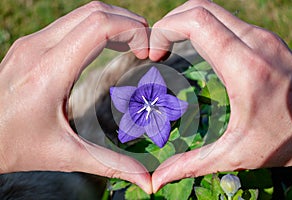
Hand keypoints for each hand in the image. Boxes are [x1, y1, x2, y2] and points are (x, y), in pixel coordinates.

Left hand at [0, 2, 150, 193]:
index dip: (132, 30)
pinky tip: (107, 45)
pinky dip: (96, 27)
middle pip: (95, 12)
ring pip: (82, 13)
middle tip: (146, 44)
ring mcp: (32, 42)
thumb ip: (110, 164)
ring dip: (113, 22)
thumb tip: (147, 179)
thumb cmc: (14, 147)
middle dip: (128, 22)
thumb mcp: (65, 156)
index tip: (148, 49)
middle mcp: (38, 48)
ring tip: (132, 42)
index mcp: (49, 72)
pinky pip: (70, 22)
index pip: (99, 27)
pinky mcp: (30, 44)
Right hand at [150, 0, 291, 191]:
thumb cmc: (287, 143)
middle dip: (171, 21)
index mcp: (245, 66)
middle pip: (201, 8)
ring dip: (187, 22)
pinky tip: (196, 50)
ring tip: (171, 46)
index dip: (165, 29)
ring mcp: (264, 38)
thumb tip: (157, 179)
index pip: (195, 22)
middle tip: (157, 46)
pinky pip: (227, 22)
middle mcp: (257, 42)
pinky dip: (205, 28)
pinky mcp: (267, 41)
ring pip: (215, 11)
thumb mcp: (236, 155)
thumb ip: (192, 164)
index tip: (153, 52)